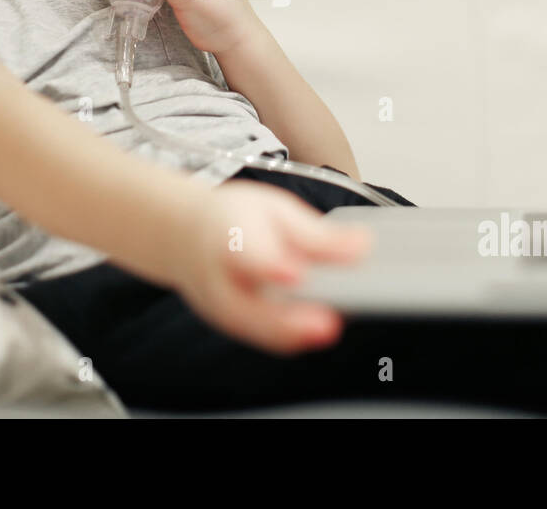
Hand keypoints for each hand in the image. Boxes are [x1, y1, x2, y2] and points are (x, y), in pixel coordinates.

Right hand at [165, 179, 375, 355]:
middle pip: (248, 303)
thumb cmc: (232, 219)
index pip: (245, 253)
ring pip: (255, 327)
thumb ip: (316, 234)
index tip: (294, 274)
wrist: (185, 237)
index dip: (270, 266)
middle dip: (287, 316)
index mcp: (227, 235)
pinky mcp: (232, 325)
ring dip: (292, 332)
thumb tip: (362, 246)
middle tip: (328, 321)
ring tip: (329, 327)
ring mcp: (221, 307)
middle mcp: (219, 277)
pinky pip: (261, 336)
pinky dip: (290, 336)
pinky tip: (318, 330)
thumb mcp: (275, 209)